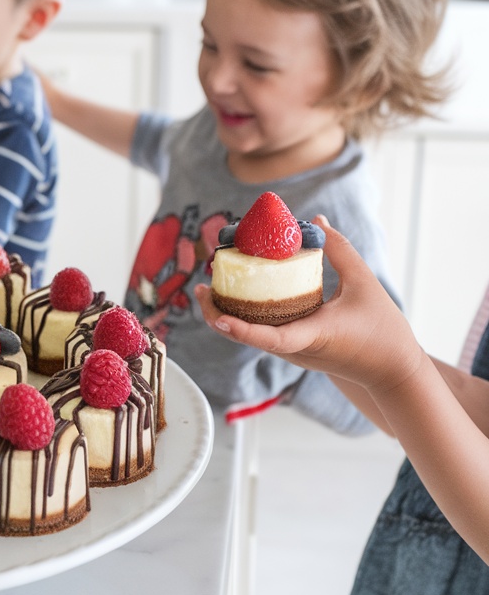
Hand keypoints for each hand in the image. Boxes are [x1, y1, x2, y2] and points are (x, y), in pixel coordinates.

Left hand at [195, 215, 424, 393]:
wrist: (394, 373)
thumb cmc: (384, 331)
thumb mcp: (364, 284)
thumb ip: (340, 251)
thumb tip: (317, 221)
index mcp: (312, 336)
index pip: (270, 338)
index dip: (240, 329)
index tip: (217, 316)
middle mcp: (295, 349)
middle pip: (246, 337)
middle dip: (217, 314)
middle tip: (201, 285)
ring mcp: (293, 353)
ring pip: (250, 337)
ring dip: (227, 314)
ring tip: (209, 287)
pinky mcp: (295, 350)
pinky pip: (262, 334)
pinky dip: (245, 316)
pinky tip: (237, 294)